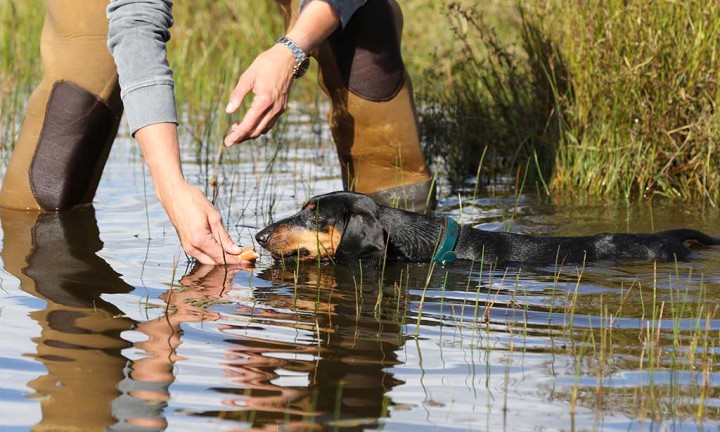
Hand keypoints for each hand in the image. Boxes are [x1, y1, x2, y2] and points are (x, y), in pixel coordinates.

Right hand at [135, 123, 257, 265]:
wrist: (173, 194)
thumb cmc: (193, 201)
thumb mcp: (214, 216)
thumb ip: (224, 236)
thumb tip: (235, 250)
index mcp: (200, 240)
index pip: (222, 257)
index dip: (237, 260)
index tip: (249, 260)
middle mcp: (192, 247)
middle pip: (216, 262)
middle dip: (232, 261)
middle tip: (246, 257)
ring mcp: (187, 247)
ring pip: (209, 260)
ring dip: (223, 259)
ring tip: (238, 253)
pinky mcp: (186, 244)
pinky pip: (203, 255)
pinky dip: (214, 254)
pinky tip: (224, 249)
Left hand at [223, 44, 295, 145]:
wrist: (288, 58)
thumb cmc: (265, 64)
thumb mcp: (247, 76)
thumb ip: (237, 95)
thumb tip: (229, 111)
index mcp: (263, 100)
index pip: (248, 124)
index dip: (237, 135)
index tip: (227, 143)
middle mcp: (273, 108)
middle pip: (256, 131)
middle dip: (242, 137)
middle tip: (230, 139)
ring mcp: (279, 109)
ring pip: (264, 129)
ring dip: (251, 133)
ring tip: (237, 130)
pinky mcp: (282, 107)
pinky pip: (270, 123)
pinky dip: (259, 127)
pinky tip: (250, 123)